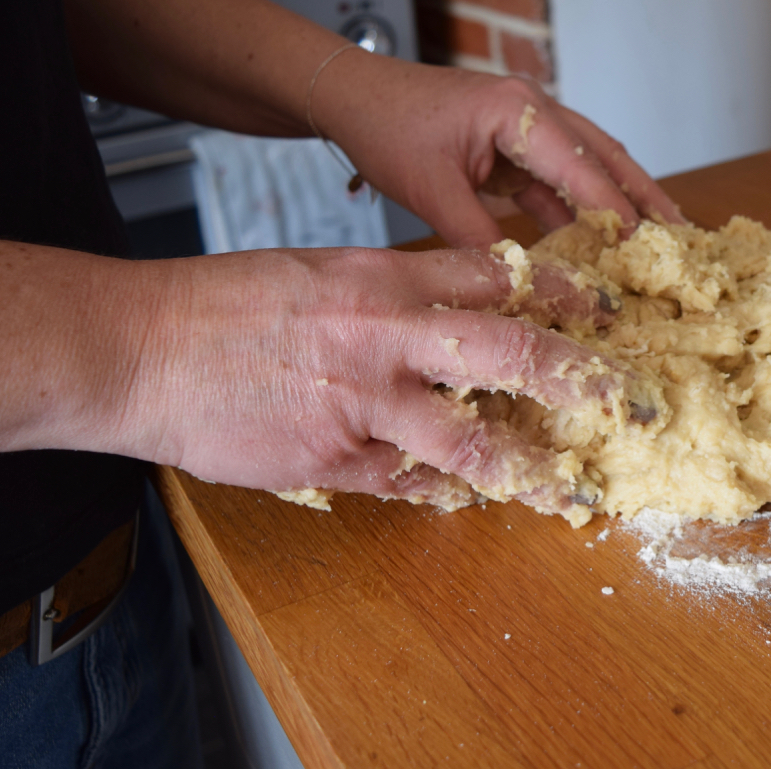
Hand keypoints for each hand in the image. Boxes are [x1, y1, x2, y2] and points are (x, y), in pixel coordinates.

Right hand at [115, 245, 650, 515]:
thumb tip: (459, 310)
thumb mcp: (320, 272)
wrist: (141, 346)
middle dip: (579, 374)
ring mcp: (361, 401)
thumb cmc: (228, 303)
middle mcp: (384, 334)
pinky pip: (407, 483)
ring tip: (572, 485)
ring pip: (469, 440)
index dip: (560, 290)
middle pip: (508, 350)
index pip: (496, 277)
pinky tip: (471, 499)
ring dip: (528, 465)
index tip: (603, 308)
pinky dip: (443, 492)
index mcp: (382, 277)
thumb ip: (393, 292)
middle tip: (628, 396)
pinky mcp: (332, 458)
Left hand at [312, 57, 685, 247]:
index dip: (616, 213)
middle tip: (683, 240)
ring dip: (621, 204)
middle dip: (646, 199)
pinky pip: (560, 181)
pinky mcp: (517, 146)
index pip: (582, 167)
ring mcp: (530, 125)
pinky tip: (599, 244)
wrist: (354, 96)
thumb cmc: (386, 128)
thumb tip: (520, 281)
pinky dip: (582, 210)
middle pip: (607, 158)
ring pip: (590, 168)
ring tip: (658, 244)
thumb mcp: (430, 187)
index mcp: (519, 110)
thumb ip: (477, 234)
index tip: (646, 253)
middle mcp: (536, 110)